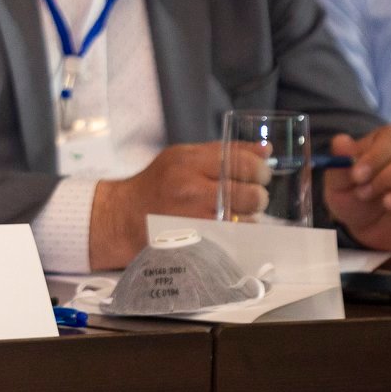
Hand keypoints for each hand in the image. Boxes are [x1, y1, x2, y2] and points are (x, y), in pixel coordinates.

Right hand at [88, 142, 265, 268]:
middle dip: (258, 197)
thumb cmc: (158, 184)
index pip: (243, 162)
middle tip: (250, 197)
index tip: (260, 175)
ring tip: (235, 214)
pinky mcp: (197, 240)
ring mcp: (194, 217)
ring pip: (247, 220)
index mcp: (189, 161)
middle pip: (251, 194)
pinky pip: (234, 238)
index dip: (261, 170)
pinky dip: (238, 233)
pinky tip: (228, 227)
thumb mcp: (184, 157)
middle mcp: (191, 188)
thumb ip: (224, 151)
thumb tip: (265, 150)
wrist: (125, 216)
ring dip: (248, 218)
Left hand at [323, 126, 390, 251]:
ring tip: (385, 205)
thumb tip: (340, 141)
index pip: (390, 138)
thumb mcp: (340, 185)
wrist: (371, 228)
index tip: (357, 176)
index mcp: (386, 140)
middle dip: (385, 177)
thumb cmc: (354, 197)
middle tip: (363, 194)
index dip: (374, 158)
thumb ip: (340, 165)